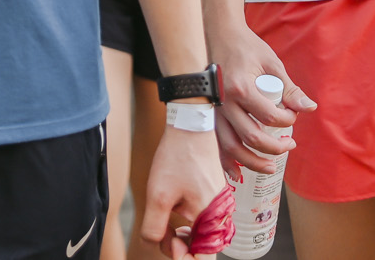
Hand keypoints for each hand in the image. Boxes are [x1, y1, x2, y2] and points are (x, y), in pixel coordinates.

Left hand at [138, 121, 232, 259]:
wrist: (190, 126)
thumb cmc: (176, 158)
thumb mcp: (157, 196)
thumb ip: (154, 230)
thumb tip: (159, 245)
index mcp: (210, 217)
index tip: (169, 247)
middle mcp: (220, 215)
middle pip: (203, 251)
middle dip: (180, 250)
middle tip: (164, 236)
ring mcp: (219, 207)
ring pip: (202, 238)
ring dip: (183, 240)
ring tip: (167, 229)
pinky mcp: (214, 199)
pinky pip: (203, 224)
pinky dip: (188, 228)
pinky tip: (174, 218)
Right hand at [207, 20, 315, 172]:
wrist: (219, 34)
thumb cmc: (247, 47)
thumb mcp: (272, 63)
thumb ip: (289, 88)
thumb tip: (309, 108)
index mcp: (241, 87)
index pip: (269, 116)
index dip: (287, 122)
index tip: (293, 117)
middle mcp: (224, 101)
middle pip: (250, 136)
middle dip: (273, 147)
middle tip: (289, 146)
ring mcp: (214, 109)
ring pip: (230, 146)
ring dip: (251, 161)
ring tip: (270, 167)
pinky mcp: (209, 113)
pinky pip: (215, 143)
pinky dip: (225, 160)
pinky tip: (237, 172)